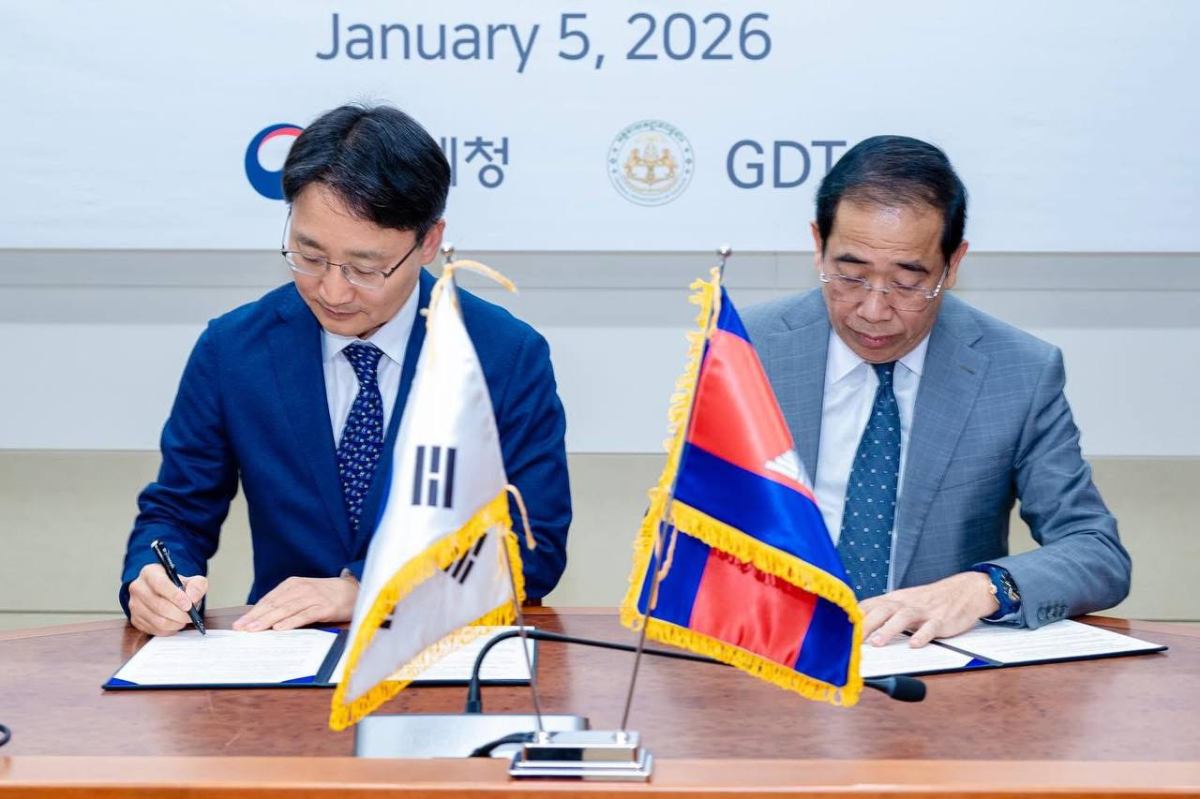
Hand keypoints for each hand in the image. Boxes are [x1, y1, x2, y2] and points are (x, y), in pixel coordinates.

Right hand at [128, 563, 207, 636]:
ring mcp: (134, 605)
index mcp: (150, 572)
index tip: (188, 605)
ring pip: (157, 620)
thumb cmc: (177, 586)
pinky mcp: (135, 619)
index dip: (175, 596)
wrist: (165, 594)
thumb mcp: (191, 580)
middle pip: (159, 605)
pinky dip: (169, 630)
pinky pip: (155, 630)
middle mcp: (138, 587)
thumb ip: (197, 585)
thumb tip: (192, 597)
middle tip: (191, 616)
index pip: (160, 584)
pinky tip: (176, 623)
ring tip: (184, 619)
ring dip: (176, 623)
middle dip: (179, 614)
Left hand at [233, 576, 358, 631]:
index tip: (239, 623)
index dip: (253, 612)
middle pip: (274, 604)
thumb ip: (287, 603)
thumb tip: (264, 619)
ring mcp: (313, 597)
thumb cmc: (326, 595)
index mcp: (293, 584)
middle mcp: (301, 588)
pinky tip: (280, 628)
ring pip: (286, 610)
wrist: (354, 590)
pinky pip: (305, 615)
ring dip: (268, 620)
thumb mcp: (304, 594)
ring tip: (254, 630)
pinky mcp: (325, 607)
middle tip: (241, 629)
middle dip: (255, 618)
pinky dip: (291, 622)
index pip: (269, 599)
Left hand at [860, 571, 998, 647]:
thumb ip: (883, 612)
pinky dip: (922, 636)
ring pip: (903, 617)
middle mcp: (905, 603)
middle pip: (882, 610)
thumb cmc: (928, 600)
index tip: (839, 629)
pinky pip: (930, 627)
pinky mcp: (941, 620)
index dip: (854, 616)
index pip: (869, 605)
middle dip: (866, 624)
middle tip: (852, 640)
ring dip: (888, 630)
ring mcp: (923, 611)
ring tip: (877, 644)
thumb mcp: (903, 602)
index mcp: (894, 599)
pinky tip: (914, 644)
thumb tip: (858, 625)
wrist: (963, 590)